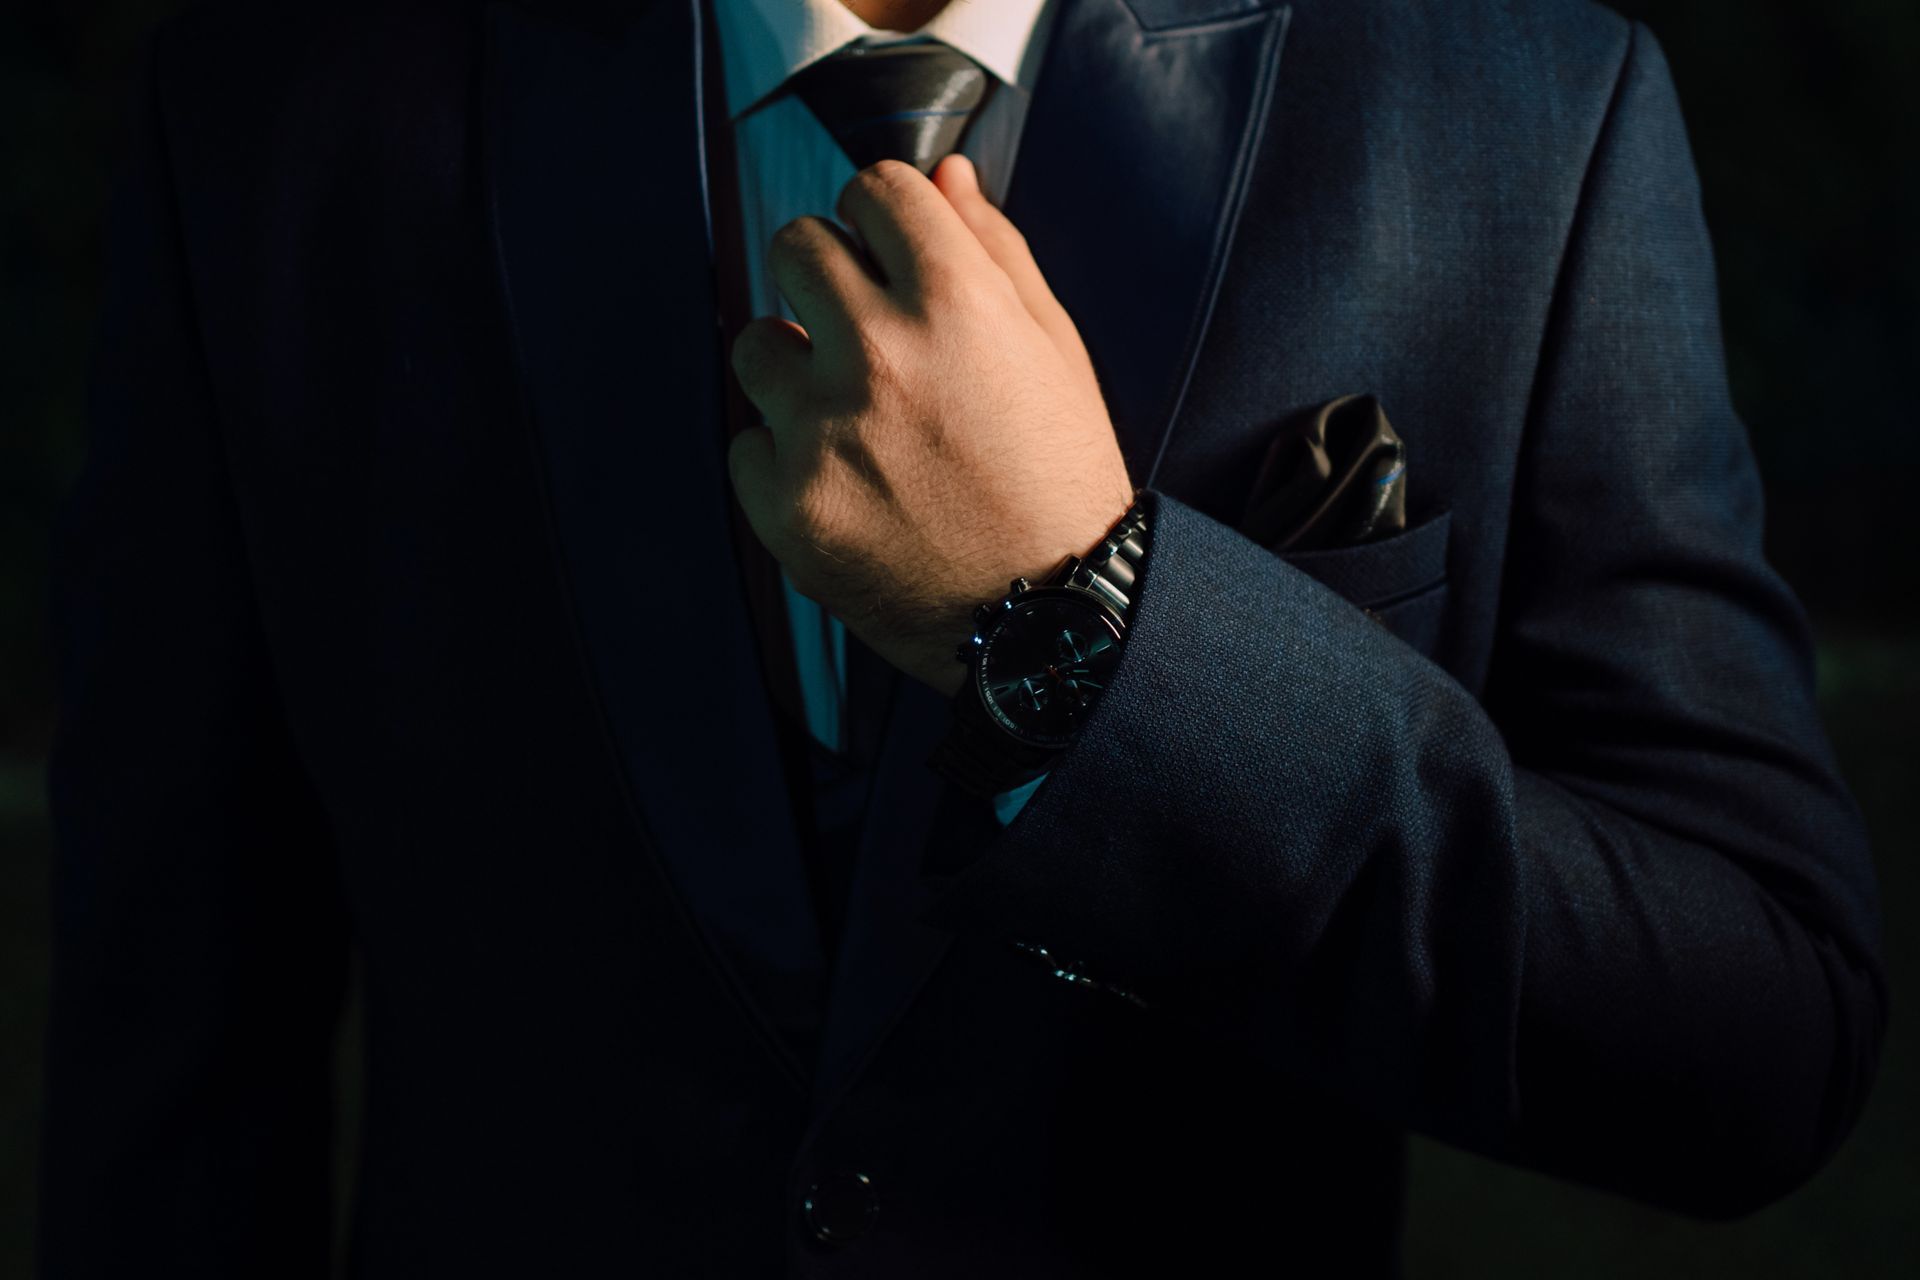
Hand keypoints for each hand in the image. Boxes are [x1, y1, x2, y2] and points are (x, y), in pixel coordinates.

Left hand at [727, 154, 1136, 698]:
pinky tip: (845, 485)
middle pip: (795, 246)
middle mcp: (881, 355)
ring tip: (852, 417)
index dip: (884, 220)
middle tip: (864, 334)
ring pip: (754, 342)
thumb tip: (946, 174)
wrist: (1052, 621)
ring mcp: (825, 432)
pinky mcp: (788, 505)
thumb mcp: (1055, 351)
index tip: (890, 256)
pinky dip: (785, 460)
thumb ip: (996, 251)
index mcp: (957, 302)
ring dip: (794, 366)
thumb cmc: (1060, 482)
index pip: (874, 188)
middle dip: (827, 277)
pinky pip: (746, 444)